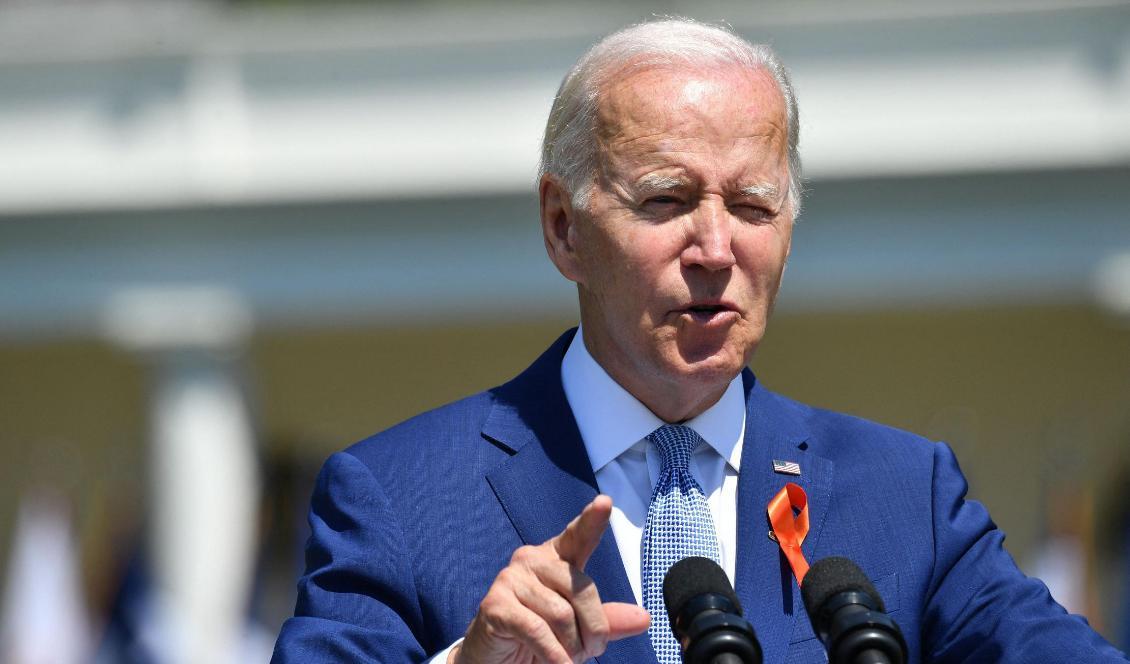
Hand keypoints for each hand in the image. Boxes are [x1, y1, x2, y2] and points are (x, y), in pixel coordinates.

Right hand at [450, 495, 649, 663]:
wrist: (494, 662)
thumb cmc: (540, 640)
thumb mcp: (579, 630)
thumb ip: (607, 620)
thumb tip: (644, 618)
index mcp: (556, 559)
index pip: (577, 536)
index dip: (592, 520)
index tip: (605, 503)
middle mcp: (532, 560)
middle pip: (582, 589)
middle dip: (594, 630)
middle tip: (589, 652)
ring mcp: (511, 579)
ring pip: (562, 614)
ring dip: (571, 648)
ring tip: (566, 660)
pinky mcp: (495, 604)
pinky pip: (538, 630)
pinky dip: (554, 656)